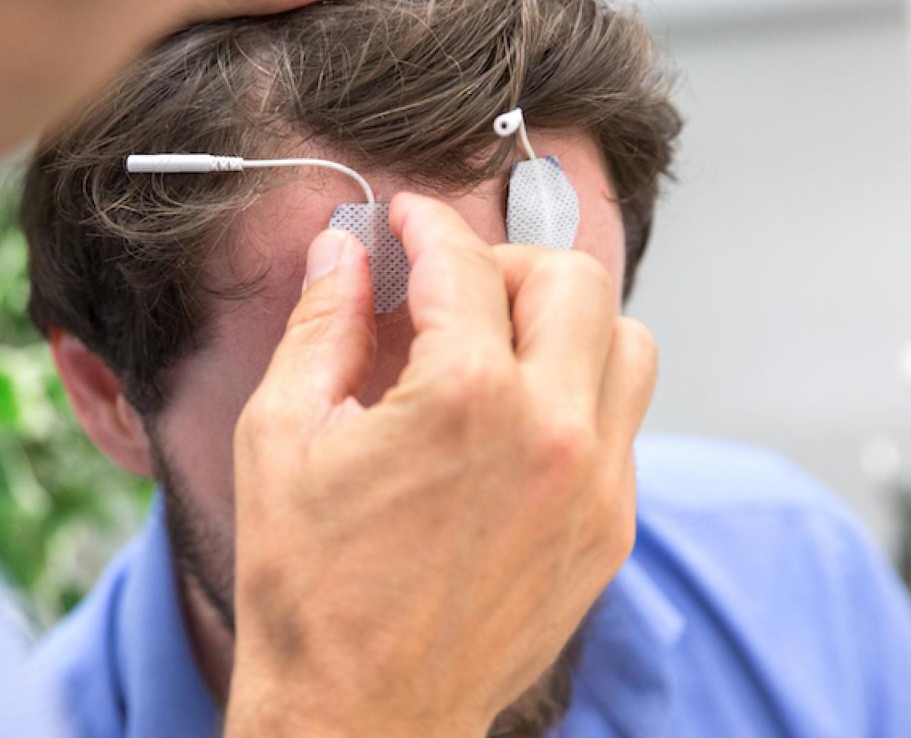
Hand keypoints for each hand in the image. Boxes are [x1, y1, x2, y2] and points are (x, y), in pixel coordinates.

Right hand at [225, 194, 657, 736]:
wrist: (362, 719)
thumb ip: (321, 326)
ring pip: (627, 345)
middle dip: (506, 261)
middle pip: (574, 280)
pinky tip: (513, 423)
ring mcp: (595, 487)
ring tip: (496, 347)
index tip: (404, 221)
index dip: (424, 225)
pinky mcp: (609, 533)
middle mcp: (553, 434)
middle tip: (452, 284)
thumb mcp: (283, 438)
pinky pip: (623, 424)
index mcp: (467, 400)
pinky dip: (578, 396)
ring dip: (565, 323)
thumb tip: (342, 253)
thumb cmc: (309, 593)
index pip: (463, 262)